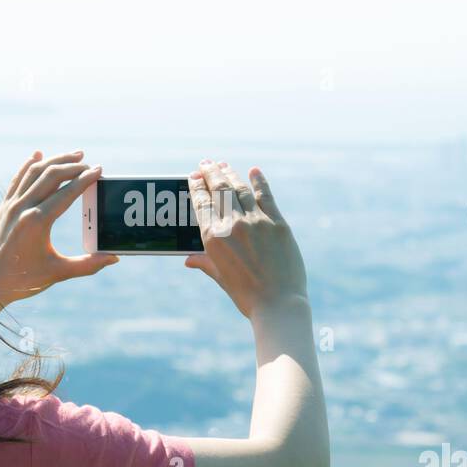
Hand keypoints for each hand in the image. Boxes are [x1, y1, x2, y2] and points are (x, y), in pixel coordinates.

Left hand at [0, 150, 116, 321]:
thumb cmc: (25, 279)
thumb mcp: (59, 272)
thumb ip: (88, 264)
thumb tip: (114, 257)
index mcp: (37, 222)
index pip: (67, 193)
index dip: (85, 180)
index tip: (99, 171)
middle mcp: (22, 208)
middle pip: (51, 175)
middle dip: (72, 166)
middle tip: (89, 163)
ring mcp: (10, 205)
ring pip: (34, 172)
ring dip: (55, 160)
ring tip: (74, 156)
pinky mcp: (3, 207)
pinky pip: (17, 178)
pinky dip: (29, 165)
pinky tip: (38, 155)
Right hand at [184, 161, 307, 318]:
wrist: (278, 304)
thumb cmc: (247, 296)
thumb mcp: (221, 278)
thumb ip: (205, 263)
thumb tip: (188, 260)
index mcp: (213, 238)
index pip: (202, 203)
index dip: (197, 186)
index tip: (194, 175)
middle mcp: (232, 225)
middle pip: (219, 190)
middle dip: (211, 173)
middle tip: (206, 162)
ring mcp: (256, 222)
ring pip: (239, 189)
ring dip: (230, 174)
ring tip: (224, 165)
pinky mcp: (277, 223)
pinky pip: (265, 196)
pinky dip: (258, 181)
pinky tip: (254, 171)